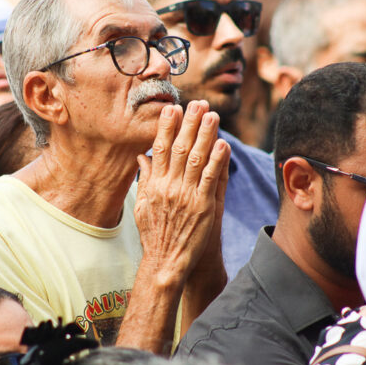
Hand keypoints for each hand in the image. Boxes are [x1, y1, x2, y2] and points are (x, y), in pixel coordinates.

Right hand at [134, 100, 230, 285]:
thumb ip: (144, 179)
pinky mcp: (203, 206)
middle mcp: (168, 186)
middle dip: (190, 123)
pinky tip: (224, 144)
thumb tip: (142, 156)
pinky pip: (210, 178)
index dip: (167, 127)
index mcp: (154, 184)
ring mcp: (186, 195)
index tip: (173, 108)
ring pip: (196, 158)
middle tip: (198, 103)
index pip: (159, 148)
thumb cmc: (153, 234)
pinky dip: (217, 160)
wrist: (165, 261)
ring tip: (213, 116)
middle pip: (179, 147)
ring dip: (206, 135)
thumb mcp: (142, 205)